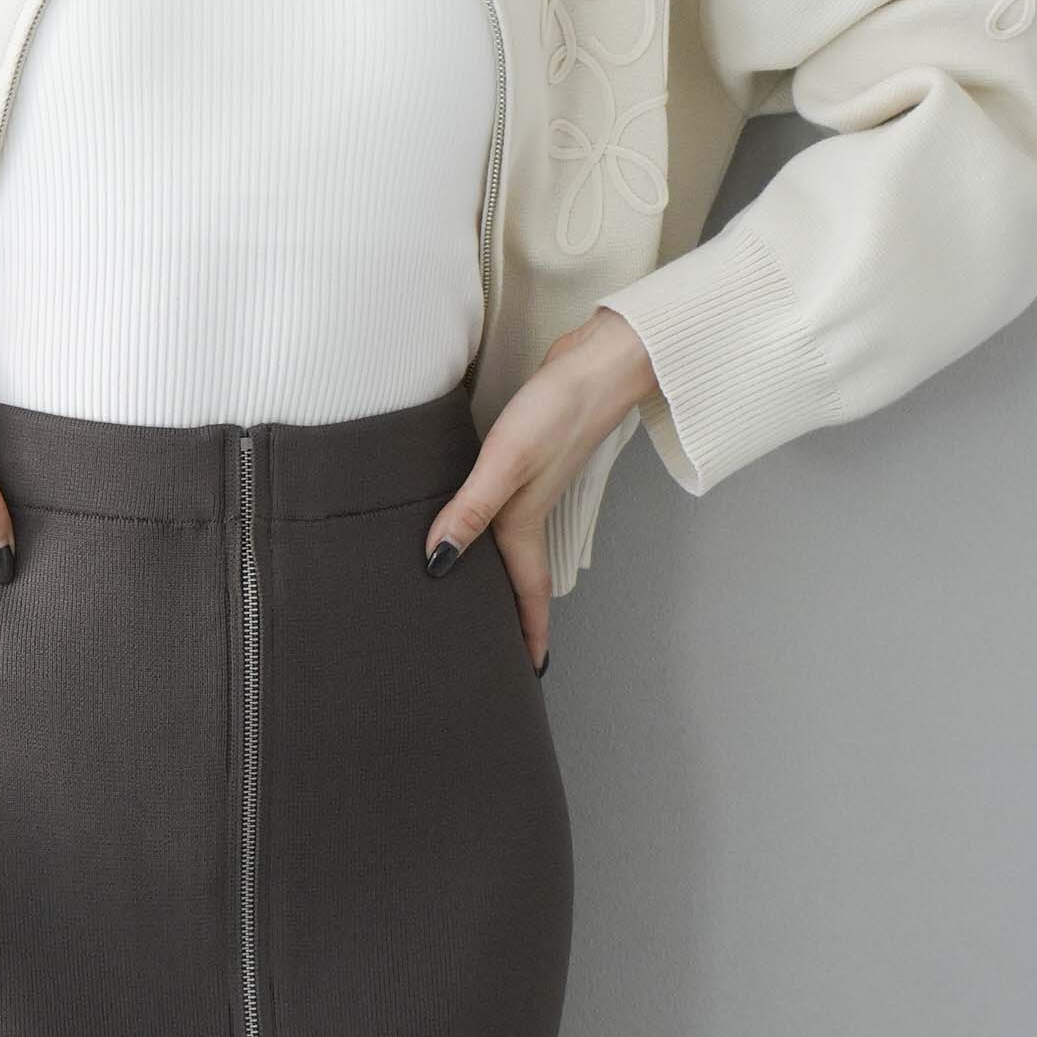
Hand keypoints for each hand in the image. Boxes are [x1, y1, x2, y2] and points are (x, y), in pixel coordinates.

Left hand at [419, 311, 660, 669]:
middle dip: (511, 616)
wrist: (598, 361)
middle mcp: (527, 510)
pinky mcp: (528, 456)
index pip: (526, 593)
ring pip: (512, 544)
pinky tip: (472, 520)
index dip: (527, 635)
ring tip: (478, 599)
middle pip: (518, 576)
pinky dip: (492, 529)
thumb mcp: (507, 462)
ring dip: (501, 574)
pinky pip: (505, 510)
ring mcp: (530, 484)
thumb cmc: (556, 411)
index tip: (528, 675)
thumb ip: (471, 509)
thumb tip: (438, 563)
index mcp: (523, 522)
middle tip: (492, 651)